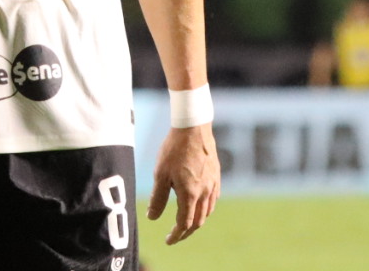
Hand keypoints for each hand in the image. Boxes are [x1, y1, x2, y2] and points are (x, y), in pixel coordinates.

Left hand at [146, 124, 219, 244]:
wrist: (193, 127)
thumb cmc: (174, 149)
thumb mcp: (160, 174)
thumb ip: (157, 198)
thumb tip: (152, 218)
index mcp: (190, 194)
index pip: (184, 223)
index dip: (176, 235)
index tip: (168, 240)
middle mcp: (205, 192)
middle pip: (198, 221)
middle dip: (186, 232)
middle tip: (176, 236)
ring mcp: (213, 184)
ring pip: (207, 211)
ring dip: (197, 221)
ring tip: (186, 223)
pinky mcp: (216, 175)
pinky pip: (213, 199)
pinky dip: (205, 208)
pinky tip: (199, 205)